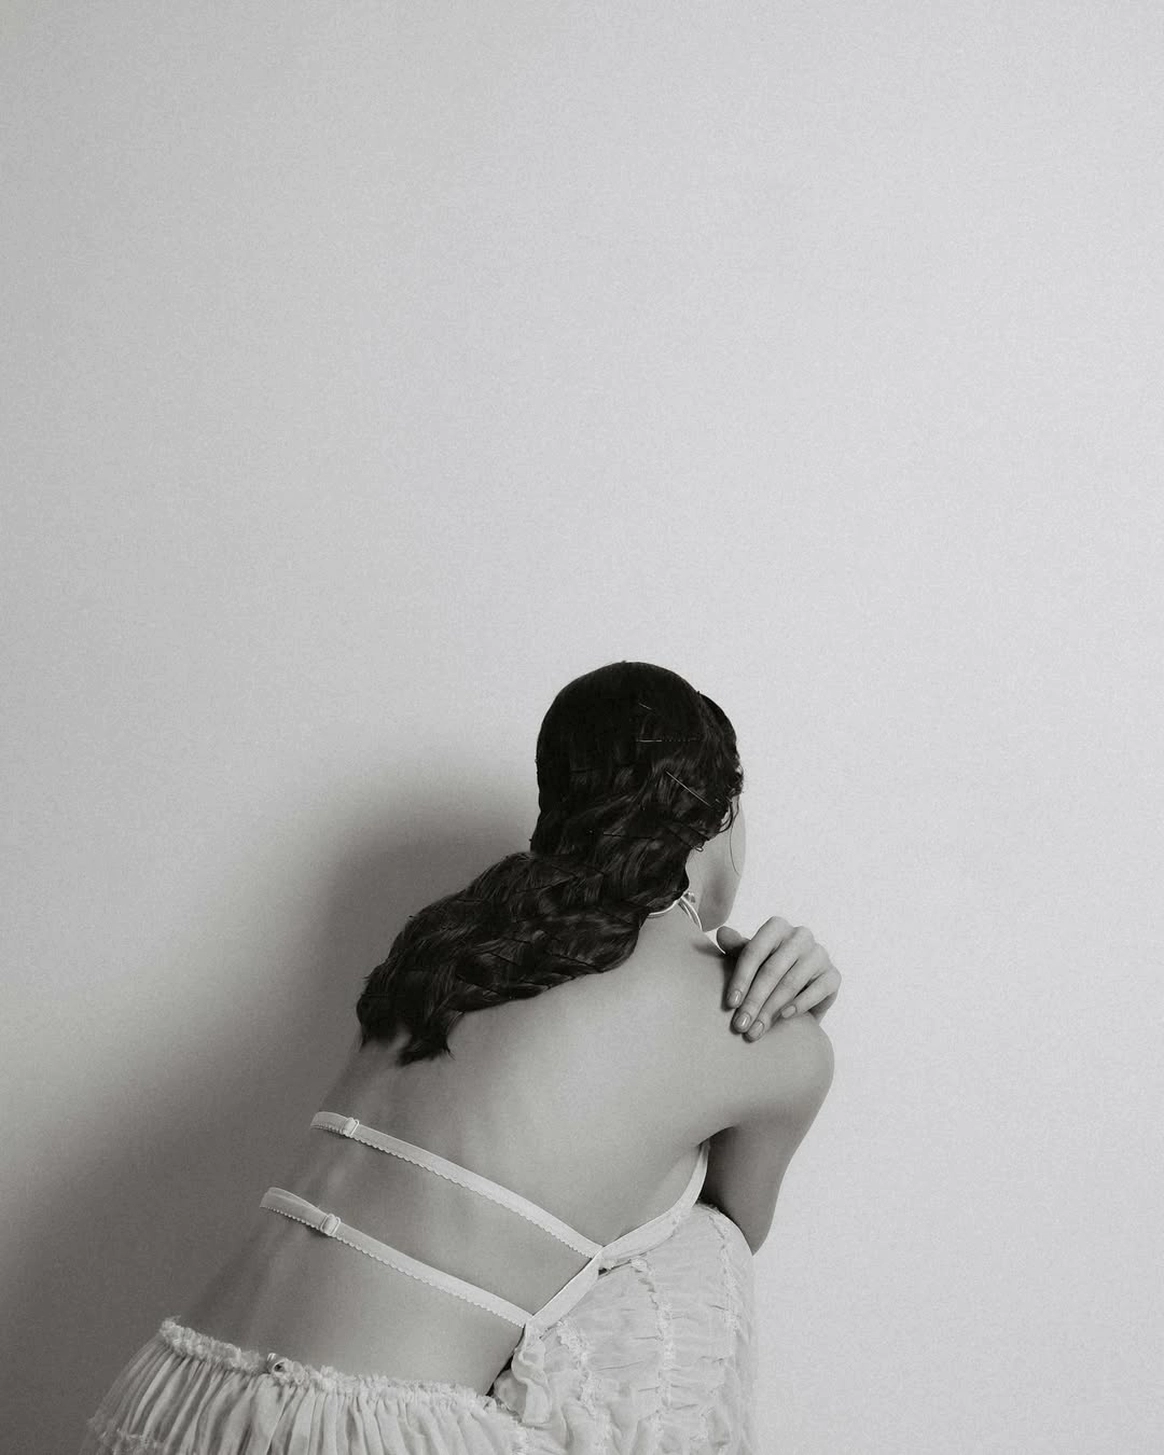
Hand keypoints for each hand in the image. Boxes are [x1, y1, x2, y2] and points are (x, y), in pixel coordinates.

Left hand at [716, 917, 840, 1038]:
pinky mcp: (833, 975)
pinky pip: (817, 990)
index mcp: (777, 927)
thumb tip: (722, 933)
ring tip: (756, 1030)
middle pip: (772, 970)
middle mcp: (801, 936)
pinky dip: (800, 1005)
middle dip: (754, 1000)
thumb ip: (736, 948)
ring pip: (792, 982)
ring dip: (771, 1009)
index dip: (740, 978)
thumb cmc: (766, 970)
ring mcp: (819, 954)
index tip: (730, 1003)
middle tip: (741, 1025)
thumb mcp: (750, 960)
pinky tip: (784, 1017)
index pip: (754, 951)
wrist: (798, 991)